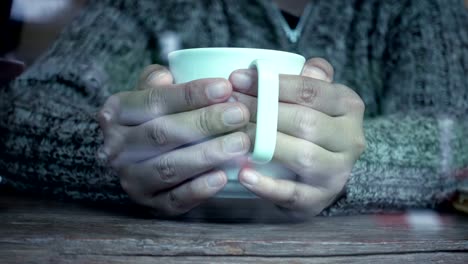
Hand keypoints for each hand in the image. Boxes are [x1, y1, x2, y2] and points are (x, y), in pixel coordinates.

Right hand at [98, 65, 250, 215]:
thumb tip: (168, 77)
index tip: (225, 87)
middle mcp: (117, 148)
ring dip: (207, 155)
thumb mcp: (149, 93)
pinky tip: (222, 177)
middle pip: (162, 134)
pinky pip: (174, 199)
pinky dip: (198, 190)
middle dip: (205, 123)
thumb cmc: (155, 118)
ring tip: (240, 143)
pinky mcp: (150, 203)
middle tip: (239, 114)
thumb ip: (157, 81)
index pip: (154, 101)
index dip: (191, 94)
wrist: (140, 158)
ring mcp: (132, 178)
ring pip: (168, 168)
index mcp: (117, 113)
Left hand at [229, 58, 365, 217]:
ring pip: (303, 156)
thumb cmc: (312, 125)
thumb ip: (310, 79)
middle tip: (228, 106)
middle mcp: (350, 140)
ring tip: (233, 135)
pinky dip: (267, 186)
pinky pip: (292, 194)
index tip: (237, 79)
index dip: (273, 83)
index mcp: (348, 106)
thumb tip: (305, 65)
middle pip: (305, 122)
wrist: (324, 172)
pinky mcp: (318, 200)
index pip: (310, 91)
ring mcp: (336, 173)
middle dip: (262, 112)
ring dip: (265, 144)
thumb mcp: (318, 98)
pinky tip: (244, 175)